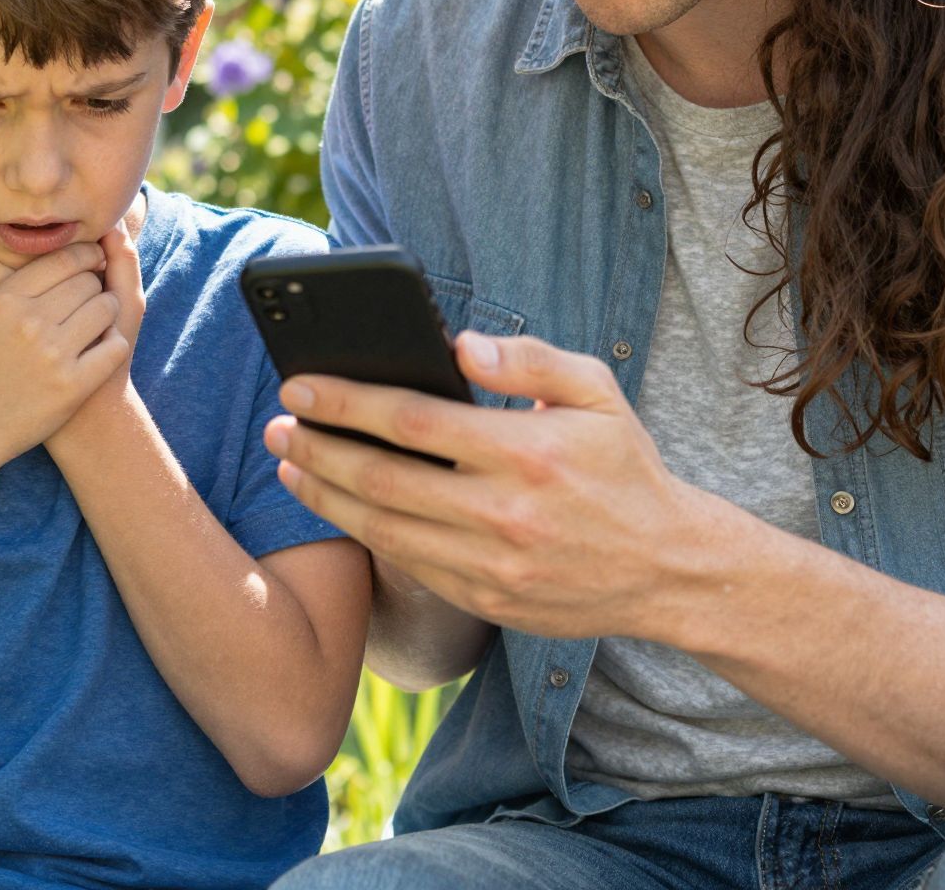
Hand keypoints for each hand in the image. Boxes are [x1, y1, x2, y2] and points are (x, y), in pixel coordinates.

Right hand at [0, 237, 129, 475]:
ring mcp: (53, 355)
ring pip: (104, 309)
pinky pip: (112, 348)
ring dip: (108, 309)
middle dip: (95, 281)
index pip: (60, 259)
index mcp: (3, 301)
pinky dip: (115, 342)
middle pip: (86, 281)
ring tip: (102, 316)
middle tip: (95, 289)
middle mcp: (30, 322)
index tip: (91, 257)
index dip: (83, 253)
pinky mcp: (72, 386)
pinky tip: (106, 345)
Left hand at [262, 331, 722, 643]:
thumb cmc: (623, 467)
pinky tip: (337, 506)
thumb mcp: (596, 393)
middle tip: (277, 425)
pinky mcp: (484, 601)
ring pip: (382, 529)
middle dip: (317, 448)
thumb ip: (529, 361)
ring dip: (324, 495)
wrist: (667, 568)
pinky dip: (363, 534)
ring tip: (289, 464)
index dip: (345, 401)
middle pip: (380, 478)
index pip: (412, 420)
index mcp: (526, 453)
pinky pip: (407, 564)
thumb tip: (460, 344)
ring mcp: (491, 564)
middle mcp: (504, 513)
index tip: (298, 384)